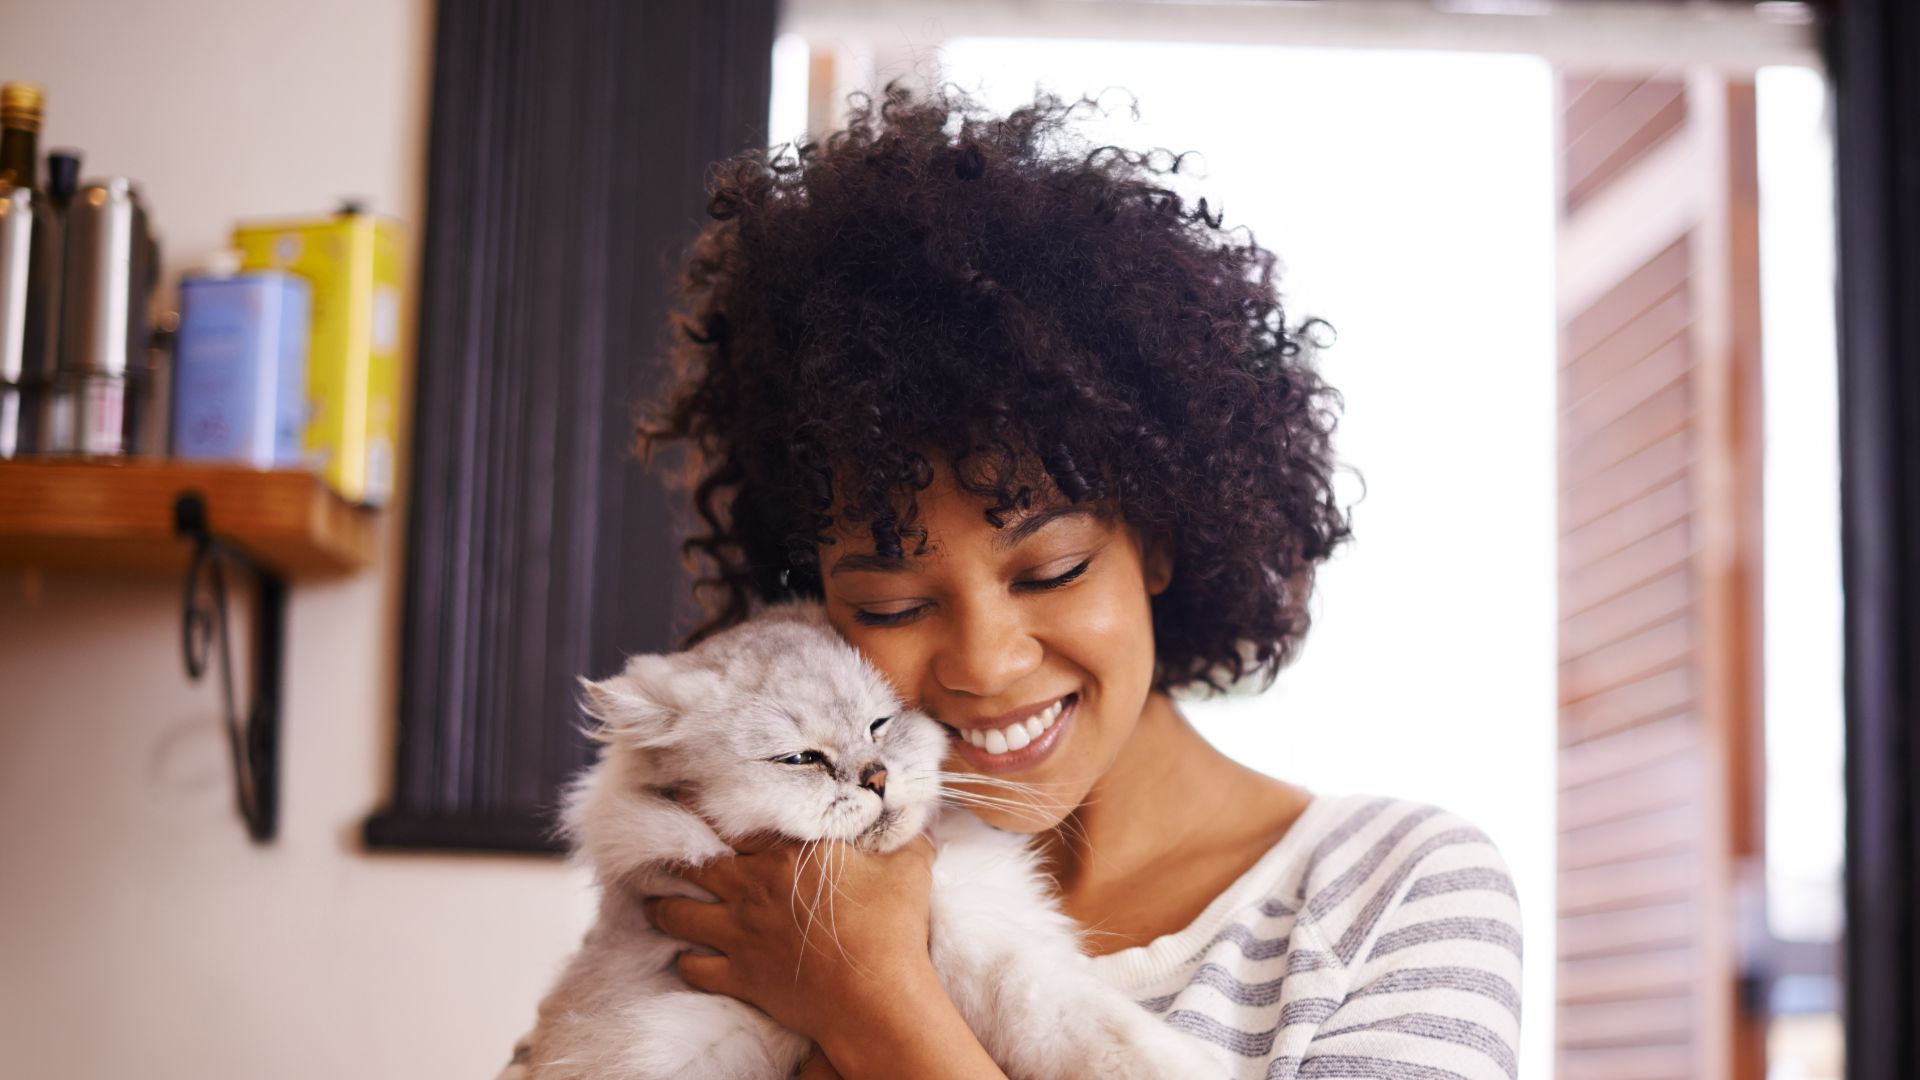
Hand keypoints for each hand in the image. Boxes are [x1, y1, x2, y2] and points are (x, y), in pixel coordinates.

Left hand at [642, 832, 938, 1051]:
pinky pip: (694, 966)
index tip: (686, 792)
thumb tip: (918, 810)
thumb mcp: (907, 863)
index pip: (730, 817)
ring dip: (662, 904)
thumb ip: (905, 831)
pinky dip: (686, 959)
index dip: (704, 804)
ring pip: (677, 912)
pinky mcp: (740, 975)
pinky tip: (687, 954)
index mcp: (785, 852)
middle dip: (669, 849)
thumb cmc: (890, 926)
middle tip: (654, 840)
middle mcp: (750, 887)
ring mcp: (739, 933)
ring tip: (655, 897)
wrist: (874, 996)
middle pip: (691, 862)